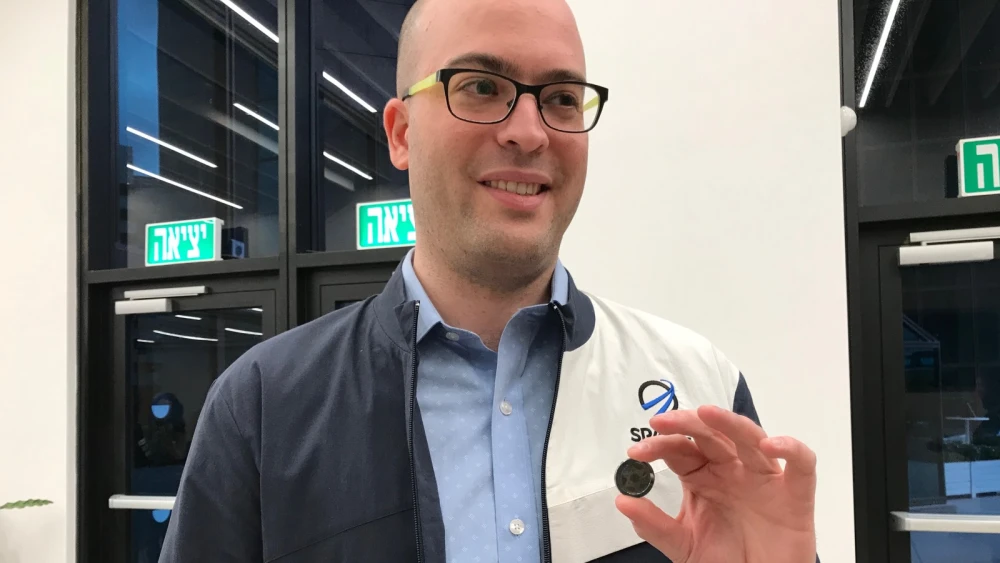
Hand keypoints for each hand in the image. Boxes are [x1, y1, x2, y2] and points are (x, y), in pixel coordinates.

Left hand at [615, 405, 815, 562]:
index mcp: (704, 478)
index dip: (658, 445)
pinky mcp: (796, 495)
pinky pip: (801, 465)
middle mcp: (732, 471)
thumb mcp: (682, 545)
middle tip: (661, 422)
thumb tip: (622, 501)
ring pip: (750, 438)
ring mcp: (764, 479)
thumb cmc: (725, 562)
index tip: (636, 452)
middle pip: (711, 435)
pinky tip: (770, 446)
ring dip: (730, 423)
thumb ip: (654, 525)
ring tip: (706, 414)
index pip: (680, 449)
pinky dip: (790, 449)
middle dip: (686, 423)